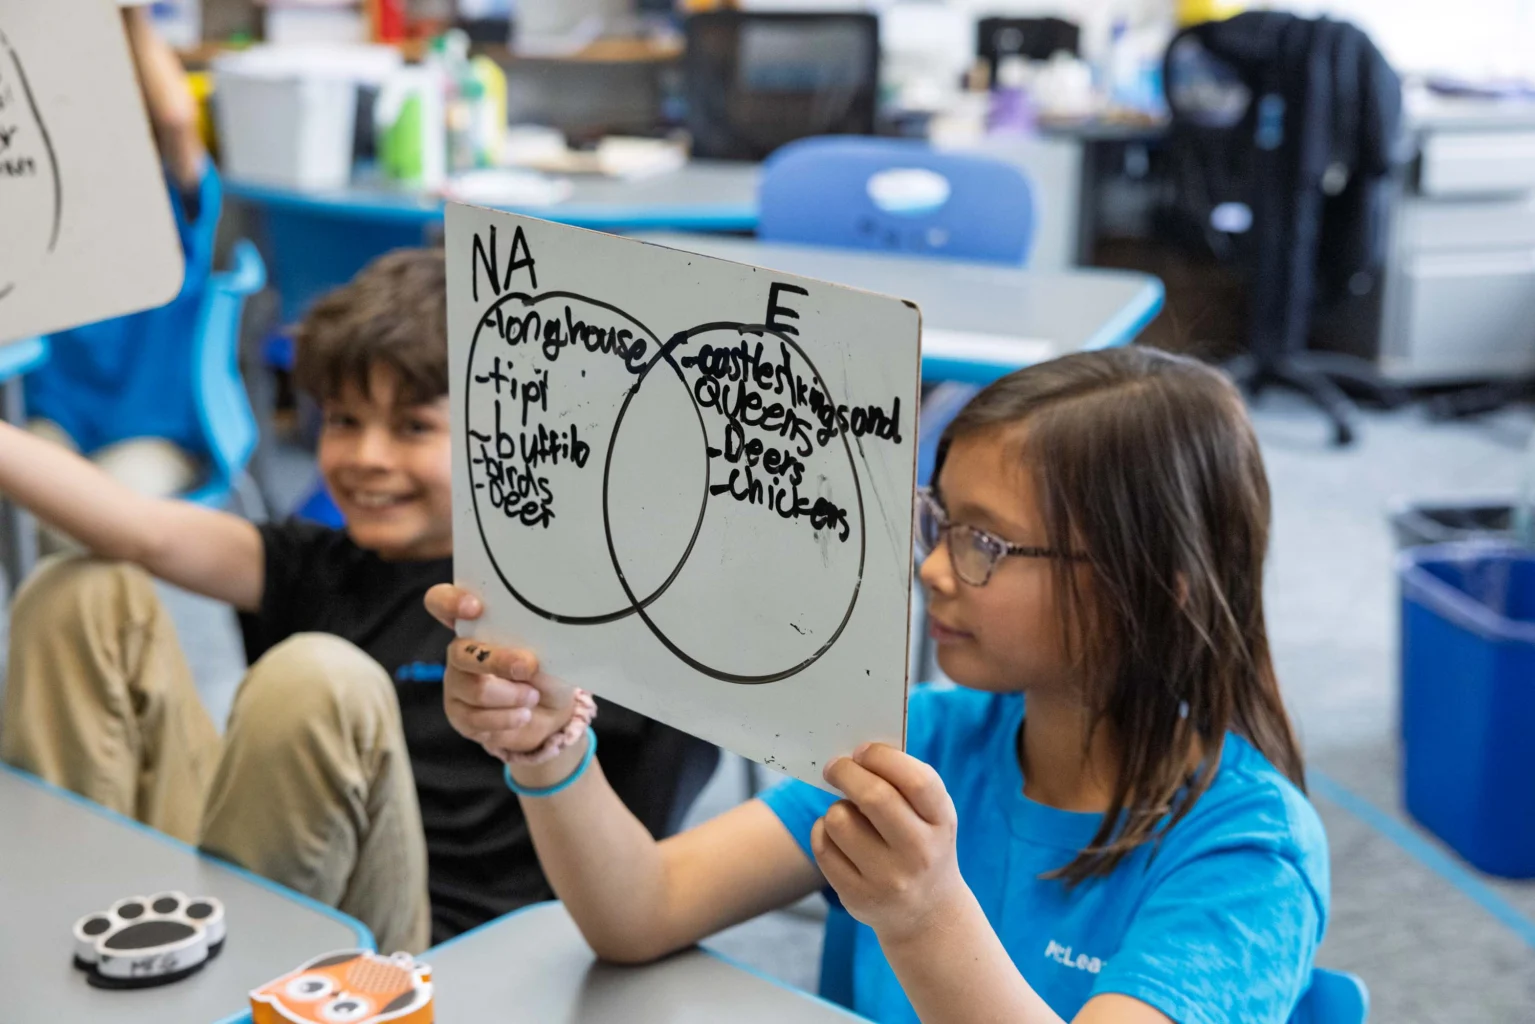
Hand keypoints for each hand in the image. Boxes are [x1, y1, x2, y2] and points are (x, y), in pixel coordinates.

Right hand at [425, 583, 574, 760]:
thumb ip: (534, 647)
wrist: (550, 713)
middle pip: (460, 653)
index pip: (442, 602)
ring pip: (476, 690)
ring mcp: (456, 684)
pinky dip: (507, 718)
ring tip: (533, 697)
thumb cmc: (546, 671)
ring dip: (512, 696)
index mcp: (477, 624)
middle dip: (499, 662)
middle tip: (528, 667)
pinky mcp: (458, 715)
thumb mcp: (548, 653)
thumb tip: (528, 656)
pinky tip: (523, 715)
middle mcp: (460, 651)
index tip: (475, 608)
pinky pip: (477, 719)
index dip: (450, 602)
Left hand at [812, 743, 968, 943]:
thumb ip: (903, 783)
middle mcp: (919, 853)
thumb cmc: (922, 843)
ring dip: (836, 807)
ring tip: (848, 815)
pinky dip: (823, 830)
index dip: (884, 758)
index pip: (917, 781)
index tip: (862, 751)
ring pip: (839, 819)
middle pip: (874, 796)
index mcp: (941, 822)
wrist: (926, 913)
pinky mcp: (858, 896)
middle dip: (846, 772)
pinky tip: (837, 836)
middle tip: (835, 767)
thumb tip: (856, 753)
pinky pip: (822, 846)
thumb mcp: (931, 816)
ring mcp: (888, 879)